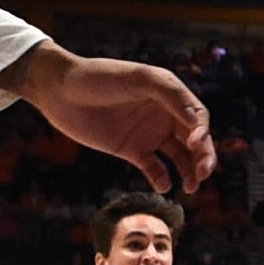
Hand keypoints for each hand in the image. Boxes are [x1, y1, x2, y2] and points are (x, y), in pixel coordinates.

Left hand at [3, 45, 212, 194]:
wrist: (59, 90)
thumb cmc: (99, 77)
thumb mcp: (138, 78)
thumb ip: (169, 94)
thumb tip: (197, 121)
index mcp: (170, 95)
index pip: (198, 117)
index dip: (202, 132)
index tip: (194, 143)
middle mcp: (164, 115)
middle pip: (195, 140)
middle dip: (204, 157)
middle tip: (203, 174)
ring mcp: (149, 134)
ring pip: (179, 157)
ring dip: (189, 171)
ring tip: (191, 187)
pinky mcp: (131, 150)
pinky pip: (154, 168)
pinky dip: (162, 178)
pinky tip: (164, 185)